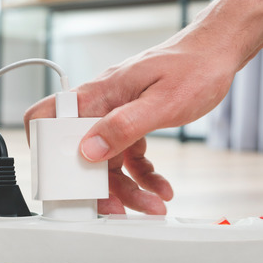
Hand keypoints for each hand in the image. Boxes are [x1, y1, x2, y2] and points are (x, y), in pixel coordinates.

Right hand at [24, 26, 238, 213]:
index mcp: (98, 93)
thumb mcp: (163, 101)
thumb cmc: (194, 66)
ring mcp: (116, 114)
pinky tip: (159, 186)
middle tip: (116, 209)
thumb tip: (90, 149)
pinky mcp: (132, 122)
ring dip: (126, 187)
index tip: (66, 181)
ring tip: (150, 204)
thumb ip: (125, 126)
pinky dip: (142, 175)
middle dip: (97, 185)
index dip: (47, 151)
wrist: (216, 54)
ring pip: (106, 160)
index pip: (47, 119)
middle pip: (81, 152)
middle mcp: (101, 104)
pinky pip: (128, 156)